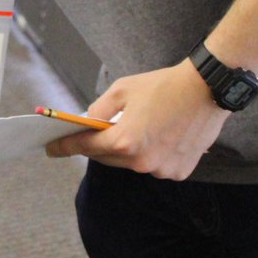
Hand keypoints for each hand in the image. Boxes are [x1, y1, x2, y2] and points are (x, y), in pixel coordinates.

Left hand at [46, 60, 229, 179]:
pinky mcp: (179, 171)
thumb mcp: (122, 90)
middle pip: (107, 158)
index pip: (86, 147)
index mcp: (126, 141)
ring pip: (130, 163)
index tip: (51, 148)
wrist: (207, 90)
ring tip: (117, 135)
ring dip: (122, 151)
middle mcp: (143, 161)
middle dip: (93, 147)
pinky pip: (152, 166)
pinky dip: (146, 155)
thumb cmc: (163, 86)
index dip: (65, 147)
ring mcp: (162, 170)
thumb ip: (99, 109)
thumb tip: (86, 122)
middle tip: (80, 138)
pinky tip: (147, 139)